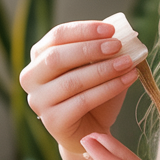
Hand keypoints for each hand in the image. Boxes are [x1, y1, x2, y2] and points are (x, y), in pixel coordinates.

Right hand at [19, 20, 138, 152]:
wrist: (91, 130)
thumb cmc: (94, 93)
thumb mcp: (98, 66)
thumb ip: (104, 49)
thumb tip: (126, 33)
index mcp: (39, 56)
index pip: (57, 36)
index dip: (84, 30)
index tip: (111, 30)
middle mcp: (31, 78)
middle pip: (57, 57)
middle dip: (90, 49)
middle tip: (118, 46)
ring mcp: (39, 101)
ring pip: (71, 81)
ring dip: (103, 69)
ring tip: (128, 63)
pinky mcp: (53, 121)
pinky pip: (82, 102)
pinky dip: (108, 89)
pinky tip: (127, 80)